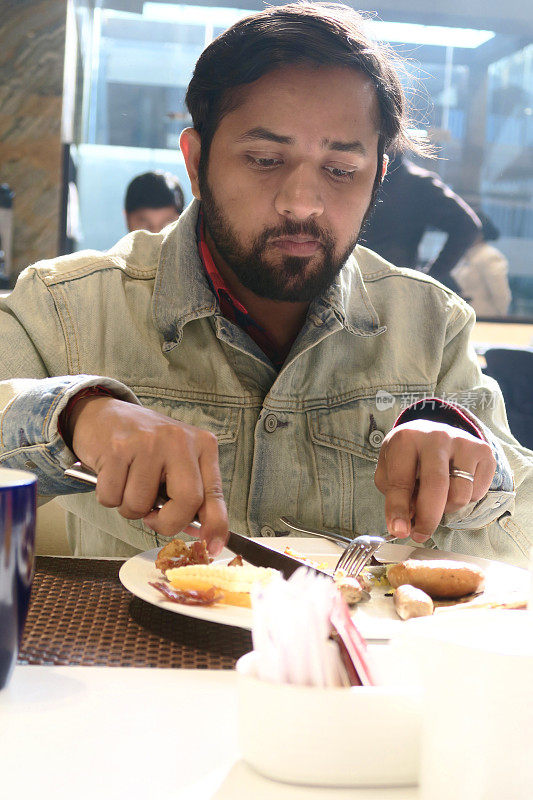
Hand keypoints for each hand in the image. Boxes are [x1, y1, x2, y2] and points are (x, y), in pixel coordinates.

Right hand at [68, 397, 227, 553]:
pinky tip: (112, 474)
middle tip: (153, 517)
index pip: (214, 493)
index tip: (213, 547)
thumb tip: (204, 534)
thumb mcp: (178, 461)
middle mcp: (179, 440)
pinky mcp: (117, 448)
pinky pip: (112, 497)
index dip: (216, 525)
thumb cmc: (144, 446)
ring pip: (142, 505)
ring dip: (130, 508)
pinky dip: (108, 497)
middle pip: (187, 502)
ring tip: (128, 483)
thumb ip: (191, 492)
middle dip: (167, 523)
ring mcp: (148, 443)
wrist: (104, 414)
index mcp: (202, 445)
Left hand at [374, 420, 495, 542]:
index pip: (401, 480)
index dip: (398, 509)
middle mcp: (436, 437)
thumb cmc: (409, 456)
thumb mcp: (390, 469)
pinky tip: (454, 486)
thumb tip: (405, 524)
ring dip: (446, 509)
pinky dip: (465, 499)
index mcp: (406, 439)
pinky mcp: (483, 452)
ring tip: (437, 499)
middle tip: (420, 534)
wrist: (433, 433)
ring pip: (459, 495)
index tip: (399, 531)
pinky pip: (477, 493)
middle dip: (427, 518)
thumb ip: (394, 495)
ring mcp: (462, 443)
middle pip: (436, 487)